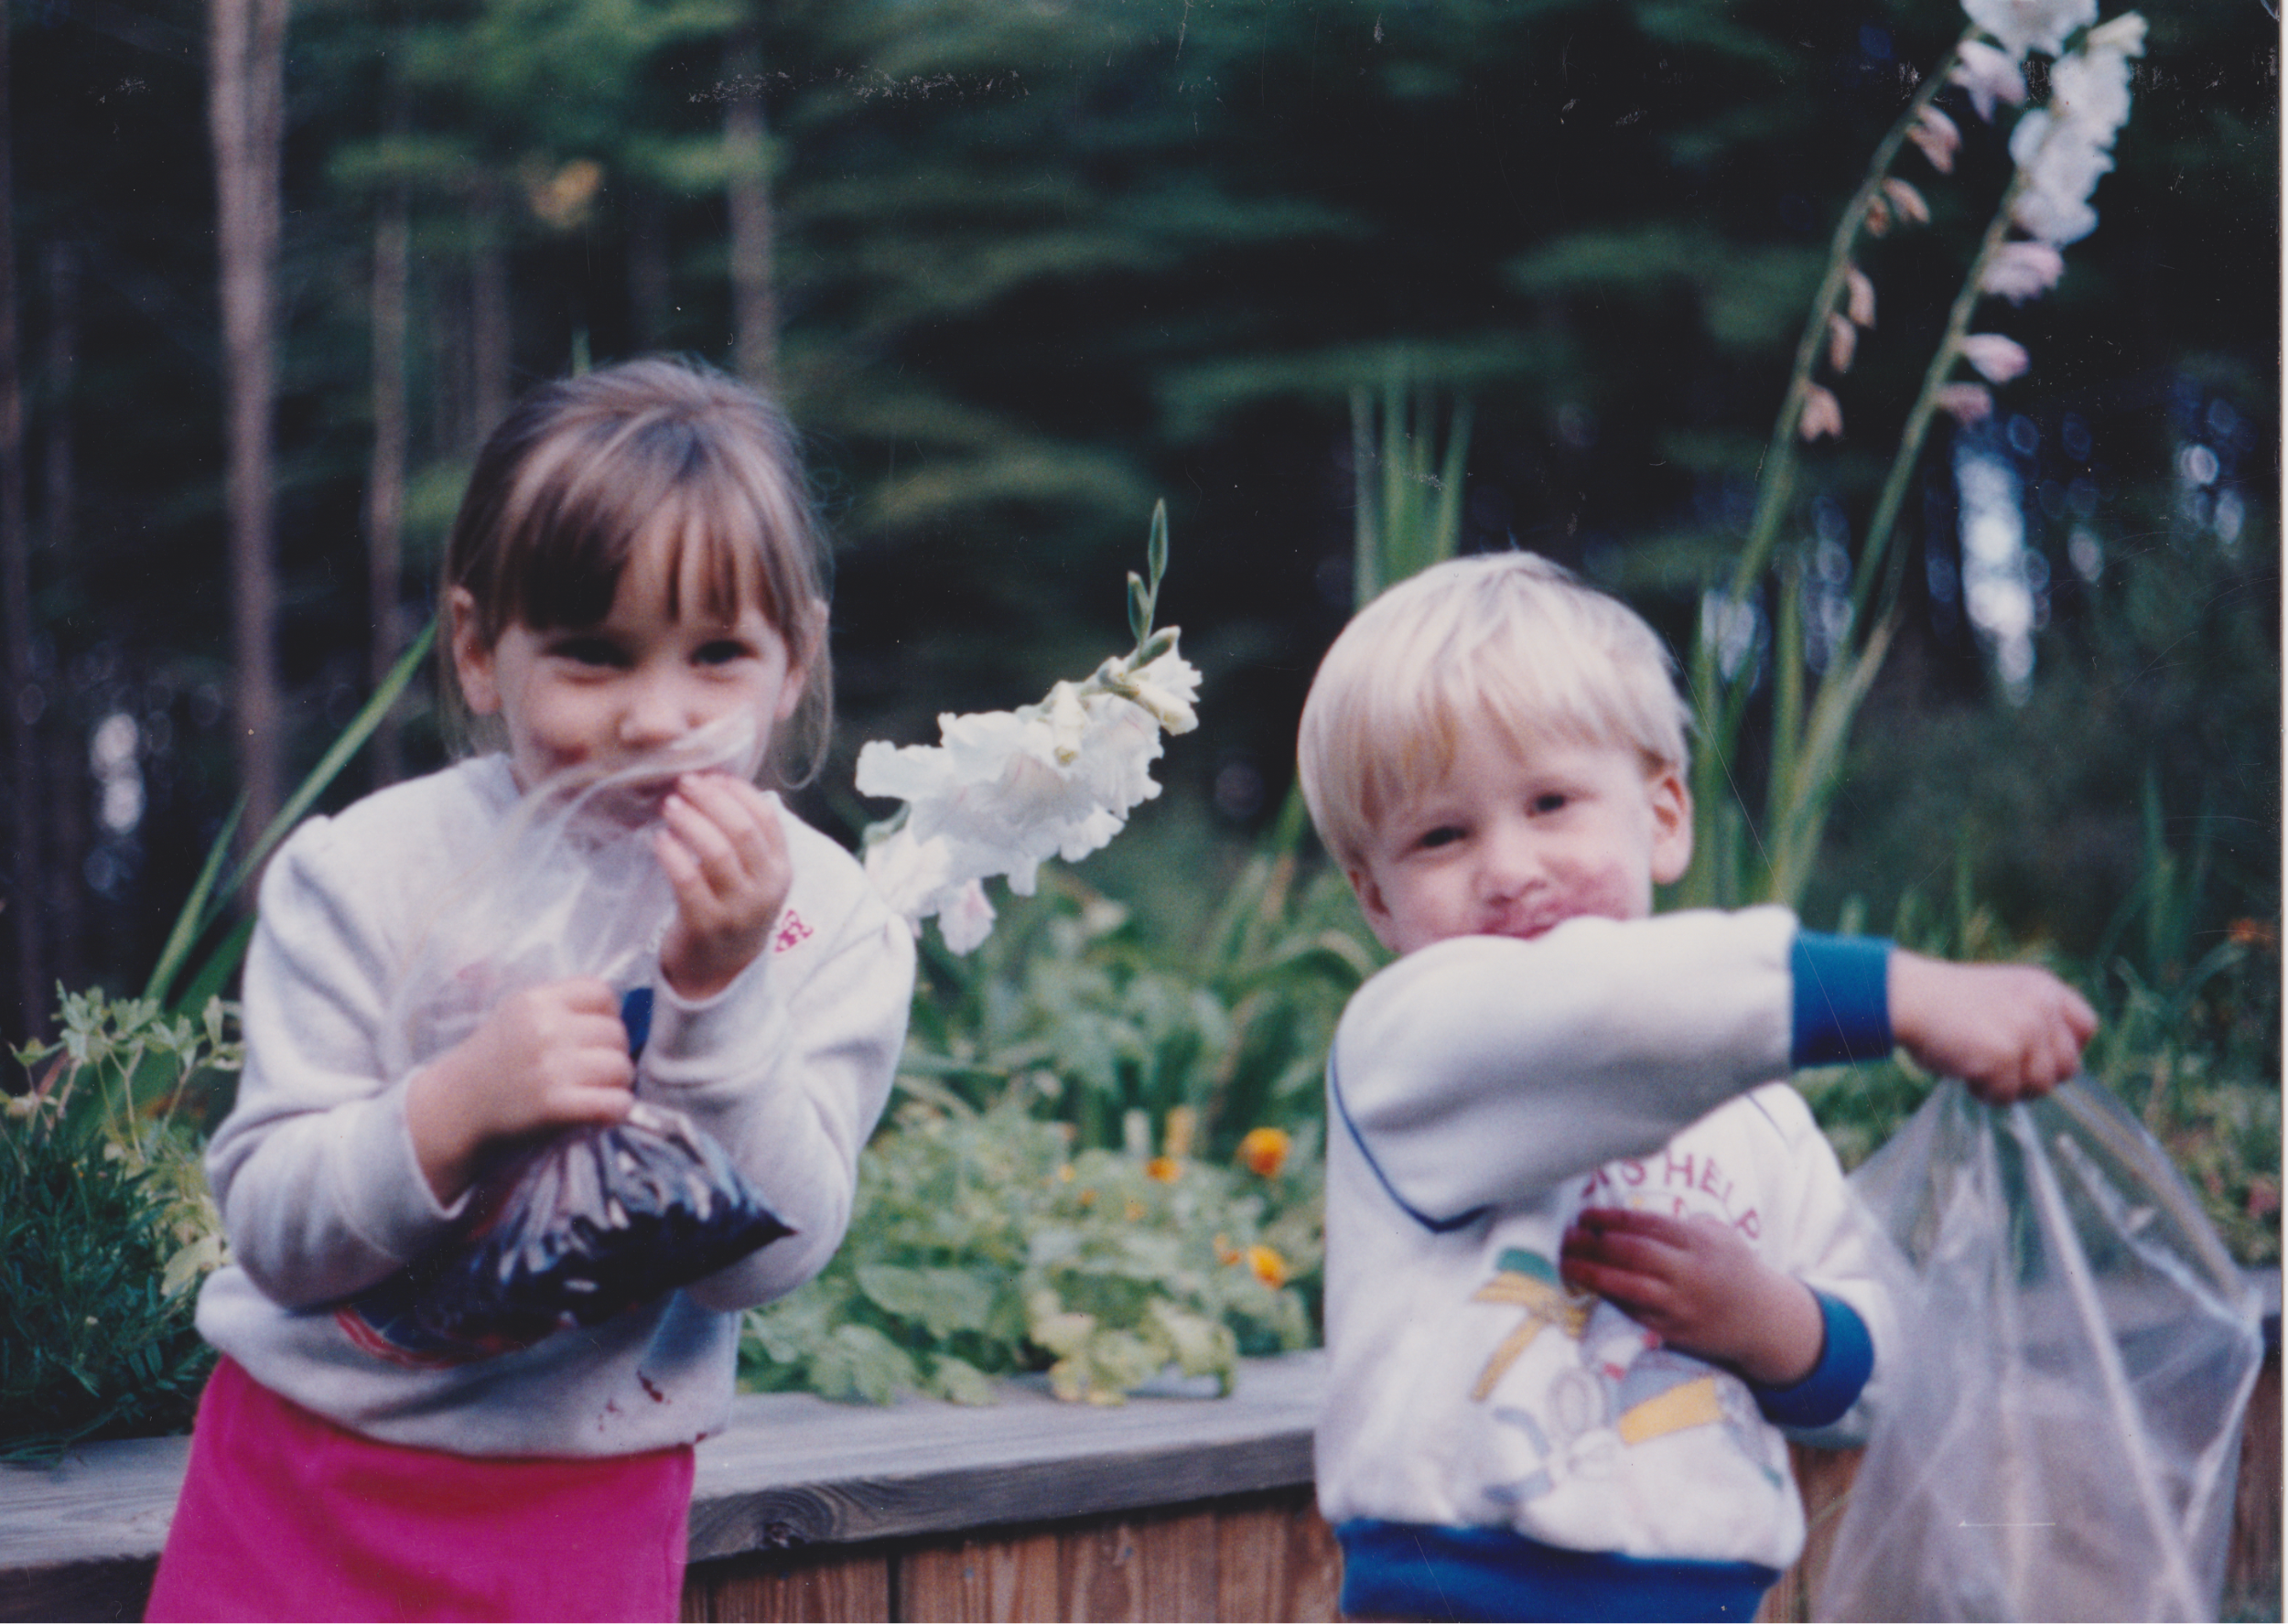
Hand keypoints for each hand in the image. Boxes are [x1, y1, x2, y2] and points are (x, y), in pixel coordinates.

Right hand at [407, 977, 634, 1202]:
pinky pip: (616, 1102)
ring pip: (621, 1068)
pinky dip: (615, 1110)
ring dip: (616, 1084)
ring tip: (593, 1092)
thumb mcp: (517, 1017)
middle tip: (591, 1072)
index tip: (591, 1037)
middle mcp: (545, 1028)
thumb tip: (616, 1016)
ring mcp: (551, 1067)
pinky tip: (598, 1113)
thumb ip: (561, 1008)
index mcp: (535, 1000)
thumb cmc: (493, 1064)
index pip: (602, 992)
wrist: (453, 1110)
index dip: (605, 1015)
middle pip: (616, 1033)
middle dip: (611, 1054)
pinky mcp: (555, 1105)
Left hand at [655, 773, 791, 1000]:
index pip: (766, 818)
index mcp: (781, 870)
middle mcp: (766, 889)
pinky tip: (658, 839)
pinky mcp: (706, 925)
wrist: (721, 973)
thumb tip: (717, 784)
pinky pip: (688, 881)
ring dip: (690, 821)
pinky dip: (672, 854)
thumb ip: (746, 840)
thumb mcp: (754, 878)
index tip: (710, 775)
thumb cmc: (732, 912)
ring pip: (717, 852)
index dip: (737, 791)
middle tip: (683, 783)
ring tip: (669, 806)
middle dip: (710, 800)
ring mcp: (738, 909)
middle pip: (742, 830)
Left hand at [1558, 1206, 1822, 1386]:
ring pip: (1627, 1286)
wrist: (1764, 1321)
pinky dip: (1607, 1298)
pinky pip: (1633, 1312)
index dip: (1610, 1218)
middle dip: (1594, 1244)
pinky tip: (1587, 1287)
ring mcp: (1680, 1306)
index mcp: (1700, 1243)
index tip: (1584, 1215)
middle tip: (1568, 1236)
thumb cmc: (1734, 1268)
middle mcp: (1690, 1274)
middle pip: (1632, 1254)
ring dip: (1591, 1273)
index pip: (1646, 1225)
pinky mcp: (1672, 1331)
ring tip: (1566, 1262)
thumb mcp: (1719, 1235)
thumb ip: (1681, 1224)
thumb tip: (1632, 1216)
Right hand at [1888, 951, 2095, 1104]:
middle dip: (2036, 1076)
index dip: (2066, 1049)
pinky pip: (2006, 1097)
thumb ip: (2033, 1019)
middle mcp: (2042, 1007)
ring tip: (1980, 1070)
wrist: (1908, 997)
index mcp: (2044, 987)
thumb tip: (2059, 1067)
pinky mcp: (2003, 1057)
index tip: (2038, 1057)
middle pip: (2068, 1066)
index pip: (2086, 1027)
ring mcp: (2025, 1032)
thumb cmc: (1945, 1003)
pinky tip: (1965, 1072)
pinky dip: (1984, 1093)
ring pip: (2041, 1087)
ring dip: (2009, 1087)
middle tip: (2002, 1070)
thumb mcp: (2003, 997)